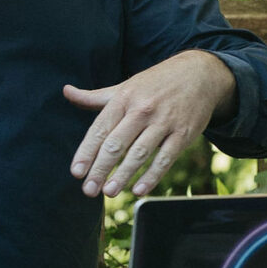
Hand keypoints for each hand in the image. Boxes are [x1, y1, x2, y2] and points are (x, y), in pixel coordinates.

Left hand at [64, 50, 236, 199]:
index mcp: (124, 99)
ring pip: (140, 153)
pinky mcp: (184, 134)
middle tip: (88, 190)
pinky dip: (152, 176)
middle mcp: (143, 110)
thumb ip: (95, 97)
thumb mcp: (125, 86)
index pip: (100, 128)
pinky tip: (138, 191)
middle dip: (101, 169)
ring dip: (123, 175)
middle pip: (117, 144)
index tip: (76, 172)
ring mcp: (165, 122)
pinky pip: (165, 159)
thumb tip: (66, 92)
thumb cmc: (156, 84)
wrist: (200, 74)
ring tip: (108, 192)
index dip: (87, 151)